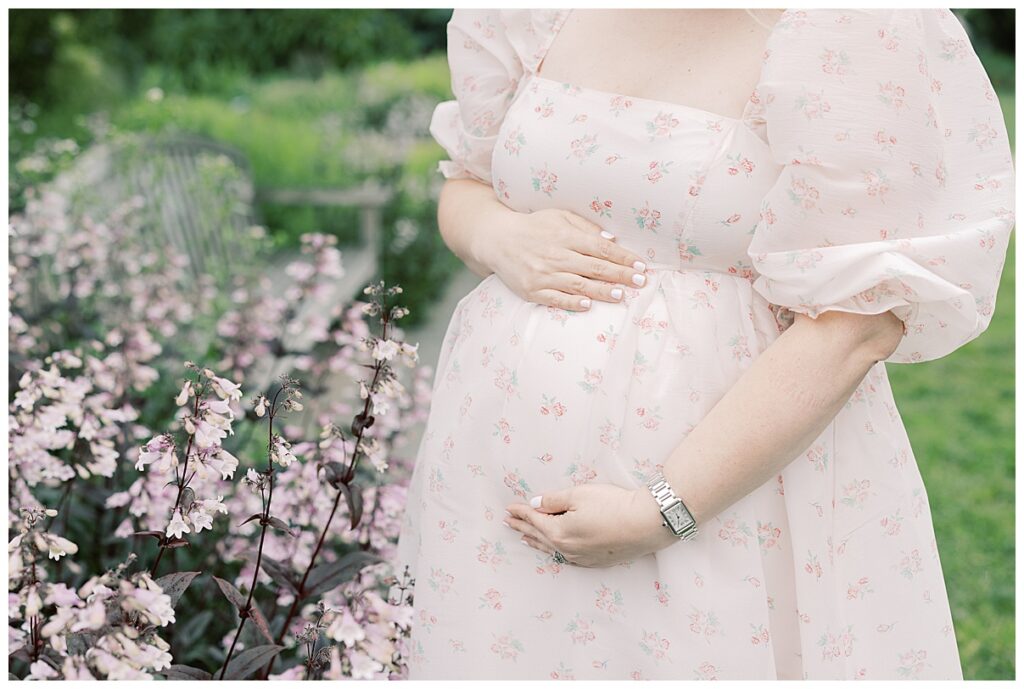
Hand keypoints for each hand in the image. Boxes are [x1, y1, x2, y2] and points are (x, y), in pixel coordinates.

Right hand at [476, 208, 649, 311]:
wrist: (497, 239)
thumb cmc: (533, 227)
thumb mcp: (558, 216)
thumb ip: (585, 227)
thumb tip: (611, 239)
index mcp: (565, 236)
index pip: (600, 248)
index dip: (623, 257)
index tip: (641, 265)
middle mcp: (556, 255)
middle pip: (594, 267)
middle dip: (620, 275)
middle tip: (640, 282)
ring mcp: (544, 274)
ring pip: (578, 284)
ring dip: (601, 291)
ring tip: (620, 295)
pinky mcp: (532, 290)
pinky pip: (555, 298)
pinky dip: (572, 302)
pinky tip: (588, 304)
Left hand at [504, 484, 679, 567]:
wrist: (646, 523)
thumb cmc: (613, 505)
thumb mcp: (580, 494)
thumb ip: (554, 500)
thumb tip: (536, 505)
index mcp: (559, 532)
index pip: (534, 520)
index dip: (521, 512)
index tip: (509, 508)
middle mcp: (567, 549)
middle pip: (539, 537)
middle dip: (523, 528)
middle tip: (509, 523)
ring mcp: (581, 558)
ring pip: (551, 550)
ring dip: (536, 542)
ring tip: (524, 539)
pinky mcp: (595, 561)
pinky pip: (566, 558)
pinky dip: (554, 551)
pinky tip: (553, 550)